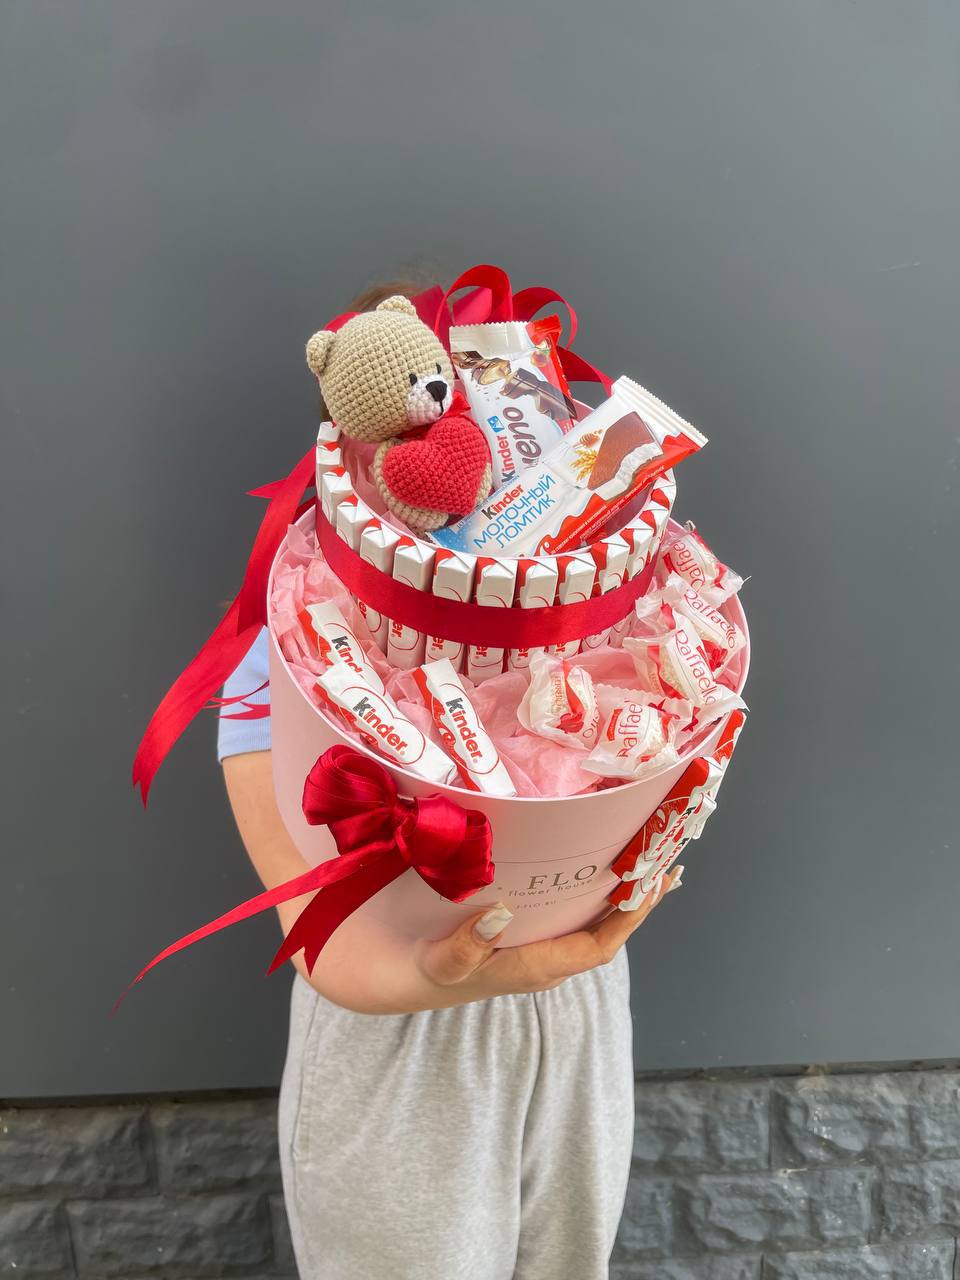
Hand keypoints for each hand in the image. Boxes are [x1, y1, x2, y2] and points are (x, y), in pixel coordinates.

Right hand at [412, 867, 681, 1006]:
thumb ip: (469, 944)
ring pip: (593, 923)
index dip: (627, 920)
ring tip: (648, 862)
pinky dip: (595, 894)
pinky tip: (603, 871)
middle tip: (664, 861)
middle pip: (605, 933)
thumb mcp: (443, 961)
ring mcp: (540, 948)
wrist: (406, 977)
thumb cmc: (428, 970)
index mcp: (535, 969)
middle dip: (636, 902)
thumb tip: (500, 914)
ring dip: (621, 896)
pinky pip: (574, 916)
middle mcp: (547, 961)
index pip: (596, 948)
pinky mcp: (529, 936)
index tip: (650, 887)